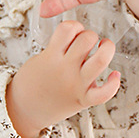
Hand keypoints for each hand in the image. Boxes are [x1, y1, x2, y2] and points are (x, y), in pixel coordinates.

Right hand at [5, 21, 120, 137]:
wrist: (24, 111)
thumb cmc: (31, 84)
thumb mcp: (38, 59)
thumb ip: (56, 49)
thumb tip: (76, 39)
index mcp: (51, 57)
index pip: (68, 28)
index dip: (74, 26)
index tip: (74, 32)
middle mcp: (65, 69)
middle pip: (87, 39)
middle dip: (90, 35)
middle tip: (87, 42)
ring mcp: (75, 85)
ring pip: (101, 60)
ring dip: (107, 49)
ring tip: (104, 48)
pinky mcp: (83, 100)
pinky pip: (105, 93)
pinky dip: (113, 84)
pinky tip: (114, 75)